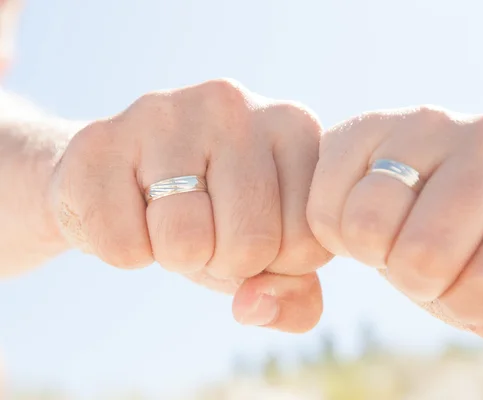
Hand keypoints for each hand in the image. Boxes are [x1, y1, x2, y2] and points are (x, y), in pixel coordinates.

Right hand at [51, 79, 331, 331]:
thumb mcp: (270, 256)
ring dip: (175, 257)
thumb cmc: (213, 216)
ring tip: (168, 218)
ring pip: (185, 243)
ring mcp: (165, 112)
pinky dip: (126, 252)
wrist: (125, 180)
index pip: (309, 243)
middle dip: (224, 262)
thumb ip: (295, 298)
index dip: (277, 264)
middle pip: (250, 244)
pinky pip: (123, 248)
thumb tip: (253, 307)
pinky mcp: (100, 140)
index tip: (253, 233)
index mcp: (294, 127)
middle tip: (206, 229)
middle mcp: (234, 104)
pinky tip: (128, 210)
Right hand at [307, 107, 482, 369]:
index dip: (464, 305)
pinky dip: (331, 232)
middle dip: (412, 279)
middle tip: (416, 260)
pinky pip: (324, 202)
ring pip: (368, 222)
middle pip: (423, 254)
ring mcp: (425, 122)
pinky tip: (355, 218)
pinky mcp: (366, 122)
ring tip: (384, 240)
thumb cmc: (473, 240)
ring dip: (367, 252)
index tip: (459, 282)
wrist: (446, 176)